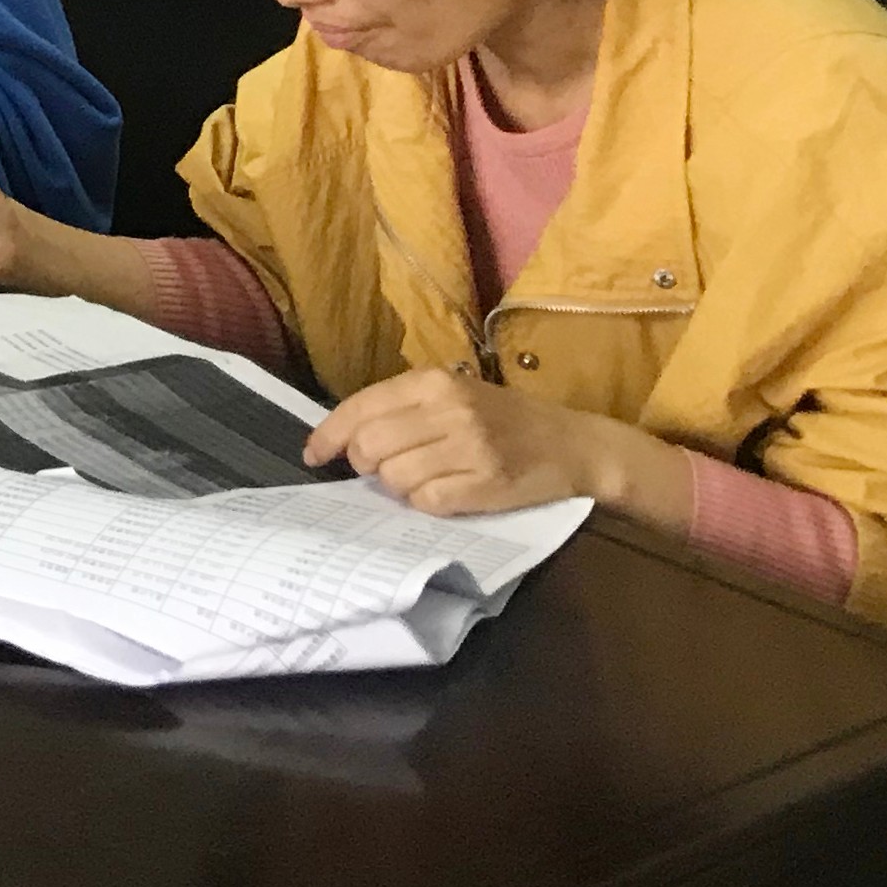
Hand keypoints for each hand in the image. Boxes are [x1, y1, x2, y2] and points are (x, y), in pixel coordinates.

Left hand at [306, 367, 657, 517]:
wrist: (572, 444)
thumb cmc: (505, 419)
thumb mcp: (455, 394)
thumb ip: (405, 409)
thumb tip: (346, 439)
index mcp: (434, 382)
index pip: (361, 407)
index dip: (329, 434)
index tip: (313, 454)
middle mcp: (449, 409)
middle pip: (370, 446)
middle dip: (365, 465)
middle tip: (381, 470)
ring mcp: (469, 448)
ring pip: (395, 478)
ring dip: (397, 487)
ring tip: (420, 480)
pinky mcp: (486, 484)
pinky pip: (427, 503)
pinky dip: (424, 505)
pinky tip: (442, 494)